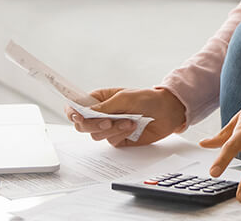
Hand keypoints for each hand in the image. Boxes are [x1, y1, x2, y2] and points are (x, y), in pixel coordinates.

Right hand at [65, 87, 185, 146]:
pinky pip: (111, 141)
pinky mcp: (118, 138)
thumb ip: (104, 107)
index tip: (77, 116)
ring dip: (113, 129)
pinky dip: (121, 134)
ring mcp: (109, 127)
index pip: (76, 106)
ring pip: (96, 135)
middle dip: (93, 125)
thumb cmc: (146, 98)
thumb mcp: (124, 98)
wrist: (167, 111)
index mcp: (98, 99)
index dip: (73, 112)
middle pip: (82, 125)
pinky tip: (133, 126)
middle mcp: (101, 114)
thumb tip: (85, 112)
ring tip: (129, 121)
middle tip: (108, 121)